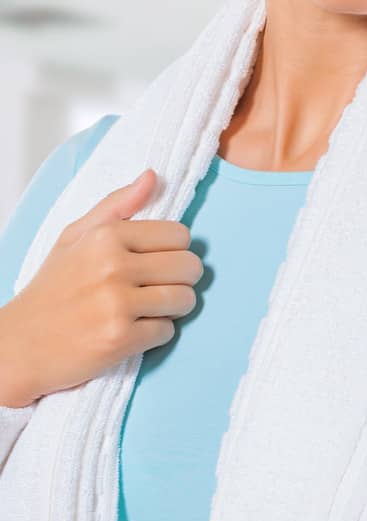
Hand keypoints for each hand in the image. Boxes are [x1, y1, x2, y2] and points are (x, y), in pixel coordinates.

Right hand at [0, 170, 203, 406]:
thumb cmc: (53, 287)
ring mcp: (117, 304)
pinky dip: (155, 334)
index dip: (172, 251)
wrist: (20, 344)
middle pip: (190, 267)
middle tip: (152, 288)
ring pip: (186, 299)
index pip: (180, 235)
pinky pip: (169, 331)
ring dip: (171, 309)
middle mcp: (113, 266)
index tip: (151, 263)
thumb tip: (152, 176)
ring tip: (143, 309)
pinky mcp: (121, 338)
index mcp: (105, 236)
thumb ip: (117, 205)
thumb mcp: (75, 237)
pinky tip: (130, 330)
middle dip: (179, 280)